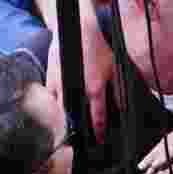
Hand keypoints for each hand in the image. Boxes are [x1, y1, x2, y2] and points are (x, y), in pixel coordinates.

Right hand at [46, 28, 113, 142]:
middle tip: (80, 142)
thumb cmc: (98, 49)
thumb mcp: (116, 69)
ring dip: (62, 122)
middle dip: (77, 131)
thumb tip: (124, 107)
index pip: (97, 117)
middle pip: (73, 120)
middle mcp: (76, 90)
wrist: (77, 31)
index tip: (100, 141)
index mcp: (94, 89)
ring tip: (66, 132)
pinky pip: (48, 100)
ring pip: (58, 112)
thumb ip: (120, 90)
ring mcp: (60, 85)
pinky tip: (55, 113)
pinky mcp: (49, 80)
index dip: (99, 131)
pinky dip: (51, 108)